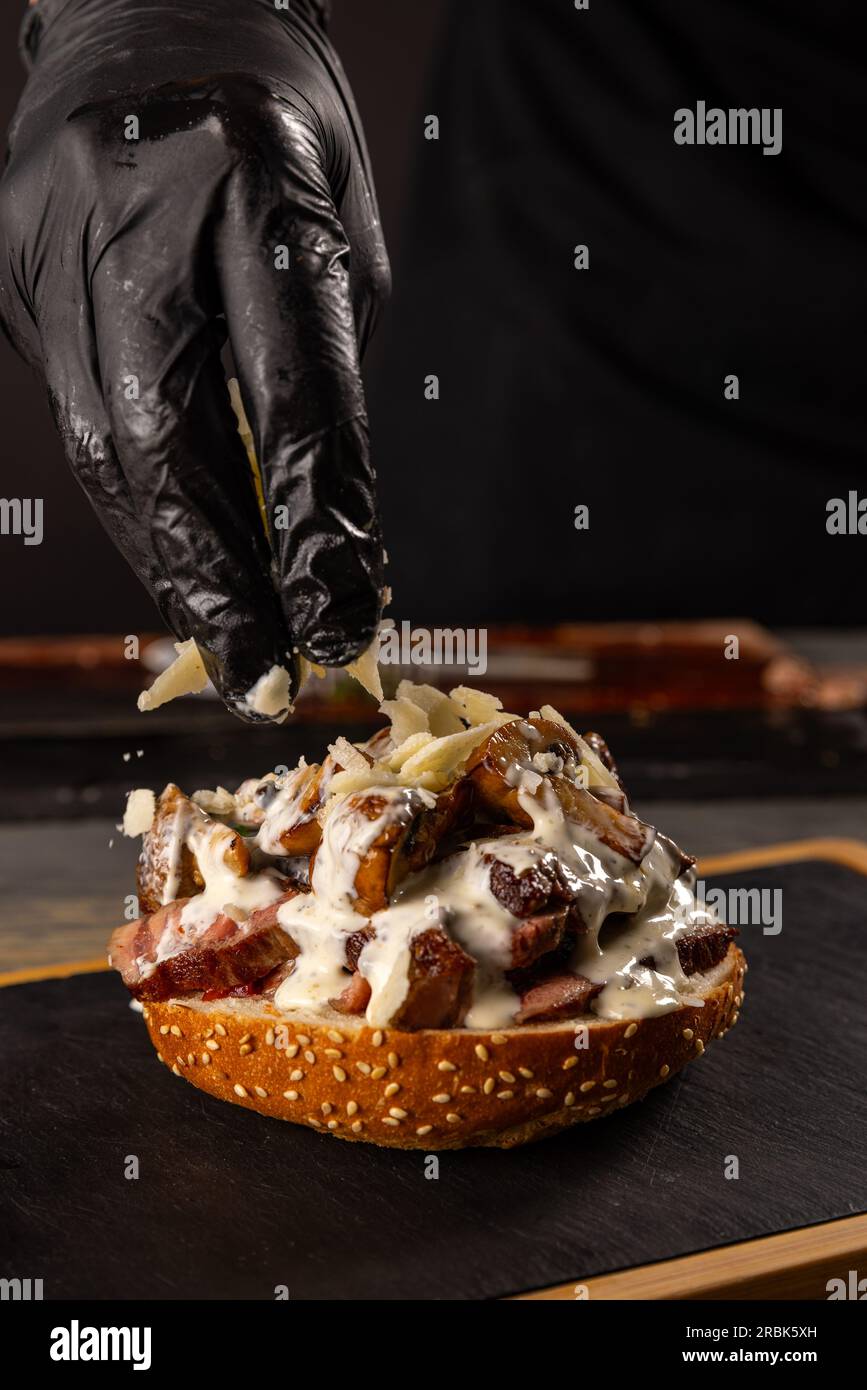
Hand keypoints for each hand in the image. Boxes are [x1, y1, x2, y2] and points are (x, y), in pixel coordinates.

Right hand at [1, 0, 388, 718]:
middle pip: (167, 433)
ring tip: (226, 643)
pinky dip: (135, 509)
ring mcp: (52, 235)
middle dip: (222, 573)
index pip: (290, 386)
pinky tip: (177, 567)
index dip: (317, 520)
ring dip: (171, 562)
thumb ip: (325, 372)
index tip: (346, 614)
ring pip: (104, 444)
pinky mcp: (13, 265)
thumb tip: (322, 525)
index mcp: (250, 174)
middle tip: (268, 672)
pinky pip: (76, 418)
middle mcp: (134, 205)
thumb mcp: (340, 230)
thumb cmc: (276, 127)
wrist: (145, 6)